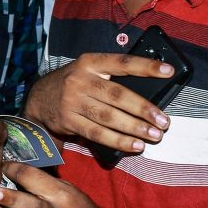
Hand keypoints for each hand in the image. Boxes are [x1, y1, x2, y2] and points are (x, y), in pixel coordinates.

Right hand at [23, 53, 172, 152]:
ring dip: (134, 128)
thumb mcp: (88, 70)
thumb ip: (112, 76)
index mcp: (90, 62)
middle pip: (117, 95)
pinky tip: (135, 145)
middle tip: (163, 121)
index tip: (168, 71)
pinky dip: (118, 141)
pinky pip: (97, 134)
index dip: (146, 66)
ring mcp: (72, 101)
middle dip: (143, 109)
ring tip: (154, 135)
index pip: (122, 62)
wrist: (38, 99)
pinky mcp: (68, 121)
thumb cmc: (74, 84)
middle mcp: (80, 80)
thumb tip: (150, 91)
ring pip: (109, 117)